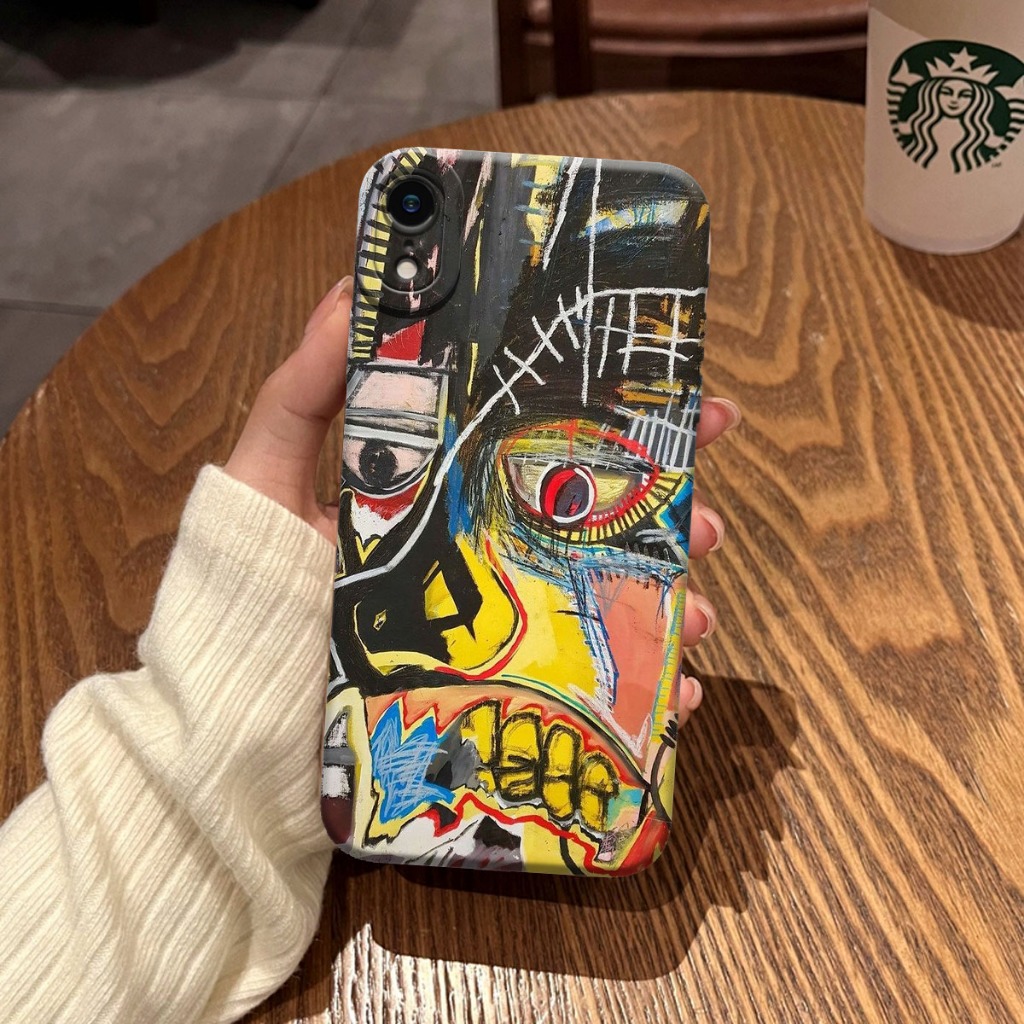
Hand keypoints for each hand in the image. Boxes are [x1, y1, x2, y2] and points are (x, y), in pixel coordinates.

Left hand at [224, 280, 739, 721]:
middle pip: (602, 523)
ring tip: (700, 612)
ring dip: (672, 601)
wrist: (239, 720)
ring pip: (613, 603)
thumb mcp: (271, 473)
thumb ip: (305, 389)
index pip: (554, 444)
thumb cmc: (254, 587)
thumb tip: (352, 284)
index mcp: (458, 496)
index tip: (688, 402)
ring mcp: (508, 629)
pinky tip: (677, 700)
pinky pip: (594, 693)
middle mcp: (494, 555)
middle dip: (672, 512)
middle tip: (710, 512)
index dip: (624, 422)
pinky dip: (648, 698)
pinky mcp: (508, 698)